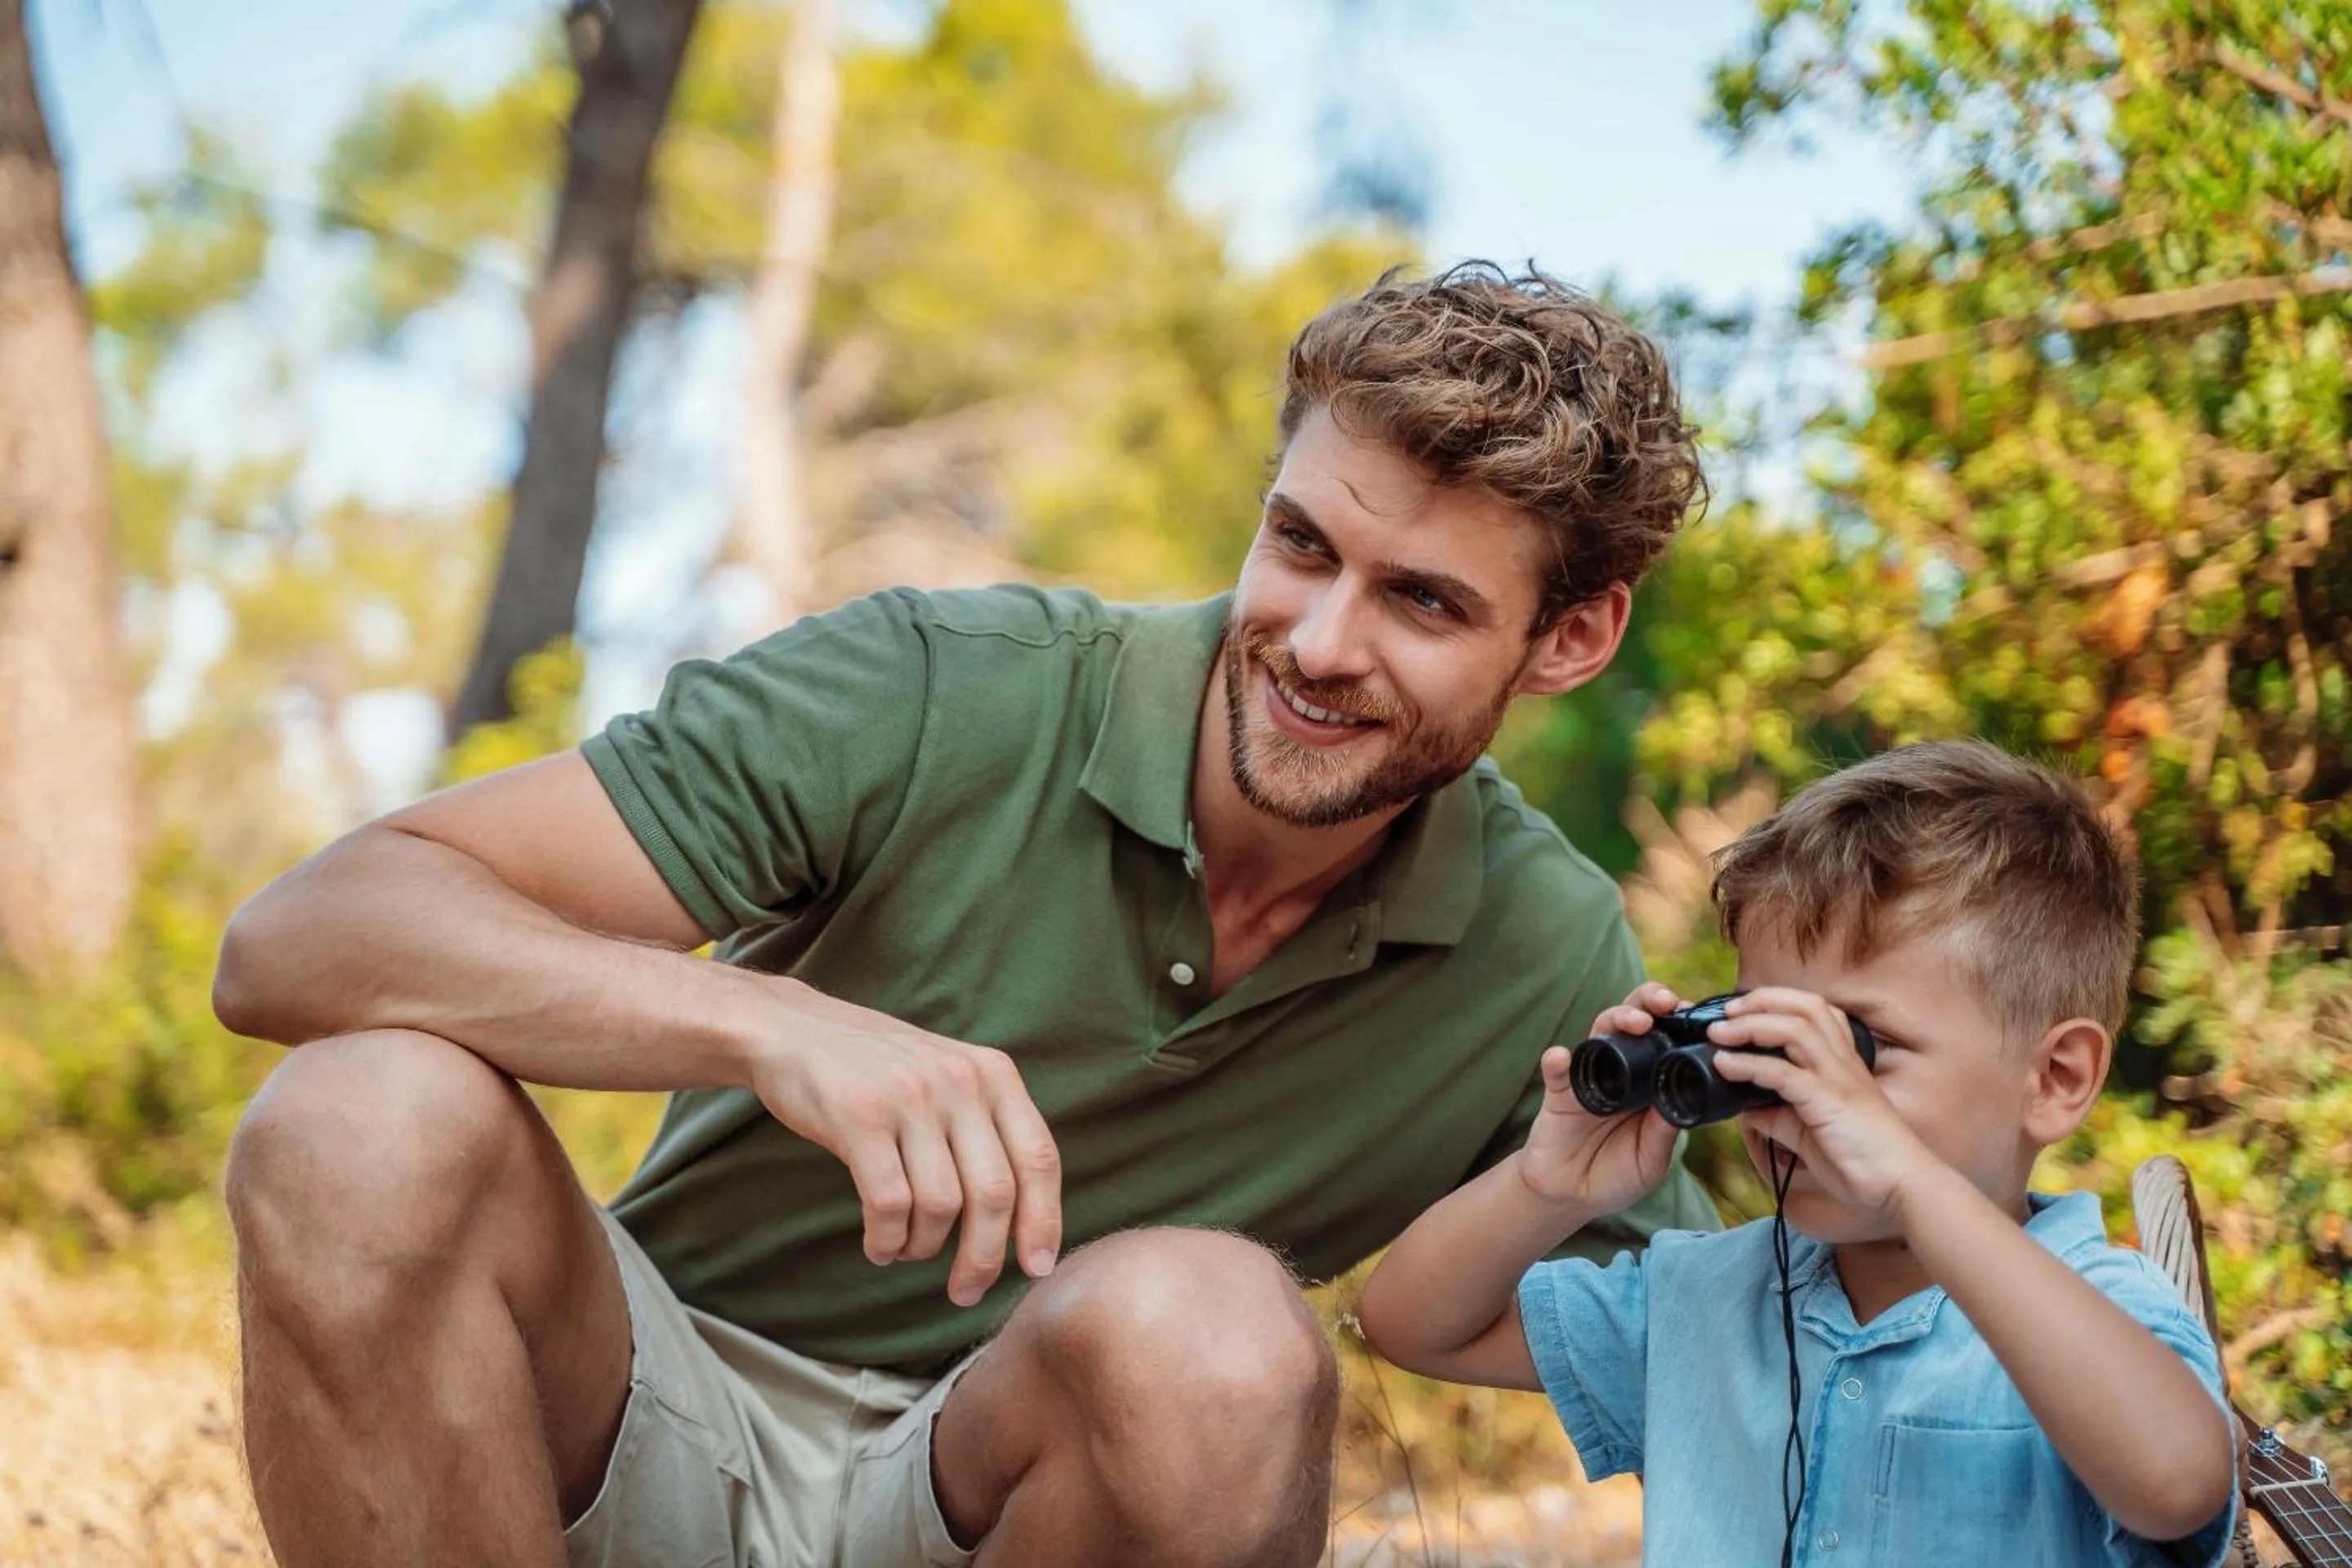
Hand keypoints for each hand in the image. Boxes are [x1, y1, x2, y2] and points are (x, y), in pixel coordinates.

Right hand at [745, 981, 1061, 1306]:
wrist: (793, 1029)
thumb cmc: (879, 1070)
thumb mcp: (949, 1077)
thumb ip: (987, 1128)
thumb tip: (1024, 1219)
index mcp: (993, 1074)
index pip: (1039, 1158)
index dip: (1044, 1221)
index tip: (1037, 1267)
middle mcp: (960, 1082)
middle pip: (995, 1193)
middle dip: (985, 1256)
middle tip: (966, 1291)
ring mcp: (910, 1097)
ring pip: (941, 1205)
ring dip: (924, 1247)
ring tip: (905, 1250)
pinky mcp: (859, 1116)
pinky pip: (889, 1203)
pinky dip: (886, 1240)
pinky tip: (878, 1246)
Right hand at [1517, 982, 1683, 1214]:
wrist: (1572, 1197)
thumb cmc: (1617, 1175)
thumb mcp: (1651, 1160)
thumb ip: (1663, 1132)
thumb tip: (1683, 1098)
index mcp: (1649, 1082)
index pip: (1664, 1039)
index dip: (1678, 1022)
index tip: (1693, 1015)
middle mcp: (1620, 1070)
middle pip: (1633, 1022)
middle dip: (1650, 1003)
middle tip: (1667, 1003)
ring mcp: (1589, 1077)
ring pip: (1600, 1033)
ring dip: (1616, 1019)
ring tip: (1635, 1022)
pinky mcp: (1559, 1093)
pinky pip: (1556, 1070)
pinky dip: (1557, 1061)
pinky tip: (1560, 1057)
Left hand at [1704, 987, 1936, 1218]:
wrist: (1900, 1185)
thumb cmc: (1863, 1161)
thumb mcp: (1811, 1135)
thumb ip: (1781, 1118)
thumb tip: (1747, 1109)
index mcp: (1844, 1063)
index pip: (1816, 1012)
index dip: (1778, 1002)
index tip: (1743, 1010)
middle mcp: (1843, 1062)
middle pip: (1805, 1006)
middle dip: (1762, 1001)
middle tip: (1726, 1012)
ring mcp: (1838, 1077)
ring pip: (1794, 1028)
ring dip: (1750, 1025)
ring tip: (1719, 1033)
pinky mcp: (1829, 1100)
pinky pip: (1784, 1072)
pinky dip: (1749, 1064)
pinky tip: (1725, 1067)